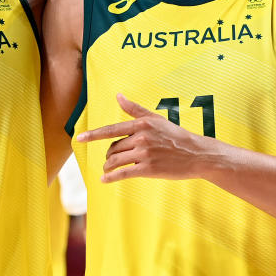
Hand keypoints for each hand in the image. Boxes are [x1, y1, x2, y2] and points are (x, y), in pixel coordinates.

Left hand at [75, 94, 203, 182]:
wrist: (196, 154)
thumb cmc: (176, 136)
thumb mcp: (156, 119)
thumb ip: (135, 109)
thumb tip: (118, 95)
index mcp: (141, 125)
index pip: (111, 129)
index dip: (93, 134)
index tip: (79, 138)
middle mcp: (141, 138)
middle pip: (113, 148)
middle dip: (110, 154)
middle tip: (111, 159)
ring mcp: (144, 154)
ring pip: (116, 160)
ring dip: (108, 166)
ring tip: (108, 169)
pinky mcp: (148, 169)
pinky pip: (123, 173)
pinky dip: (111, 177)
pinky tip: (105, 180)